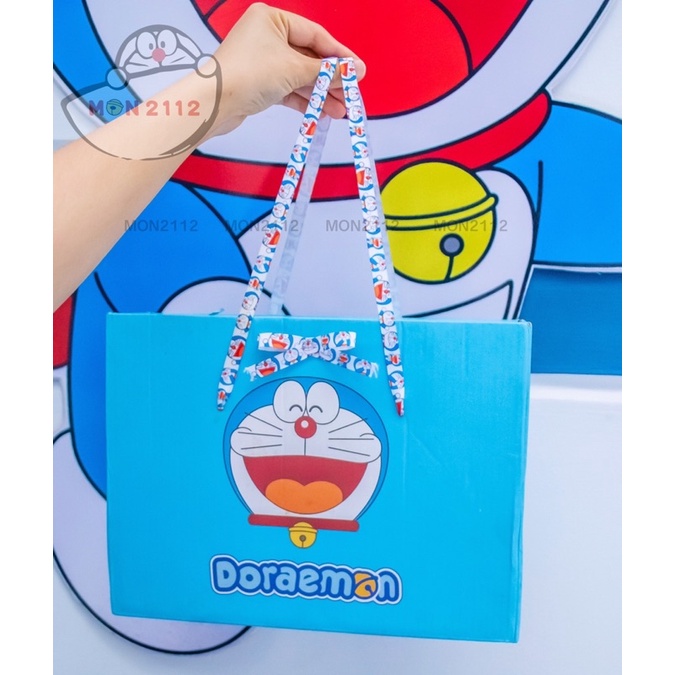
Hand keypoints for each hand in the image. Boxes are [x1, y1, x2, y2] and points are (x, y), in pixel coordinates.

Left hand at [204, 3, 365, 135]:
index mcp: (272, 19)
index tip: (357, 71)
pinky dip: (305, 100)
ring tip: (340, 110)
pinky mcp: (259, 83)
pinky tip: (322, 112)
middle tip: (350, 95)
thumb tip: (353, 72)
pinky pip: (289, 89)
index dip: (339, 55)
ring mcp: (262, 60)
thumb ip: (326, 72)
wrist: (214, 103)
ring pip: (300, 76)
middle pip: (309, 57)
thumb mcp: (294, 69)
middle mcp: (266, 36)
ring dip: (320, 94)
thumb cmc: (247, 74)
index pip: (315, 35)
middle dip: (330, 80)